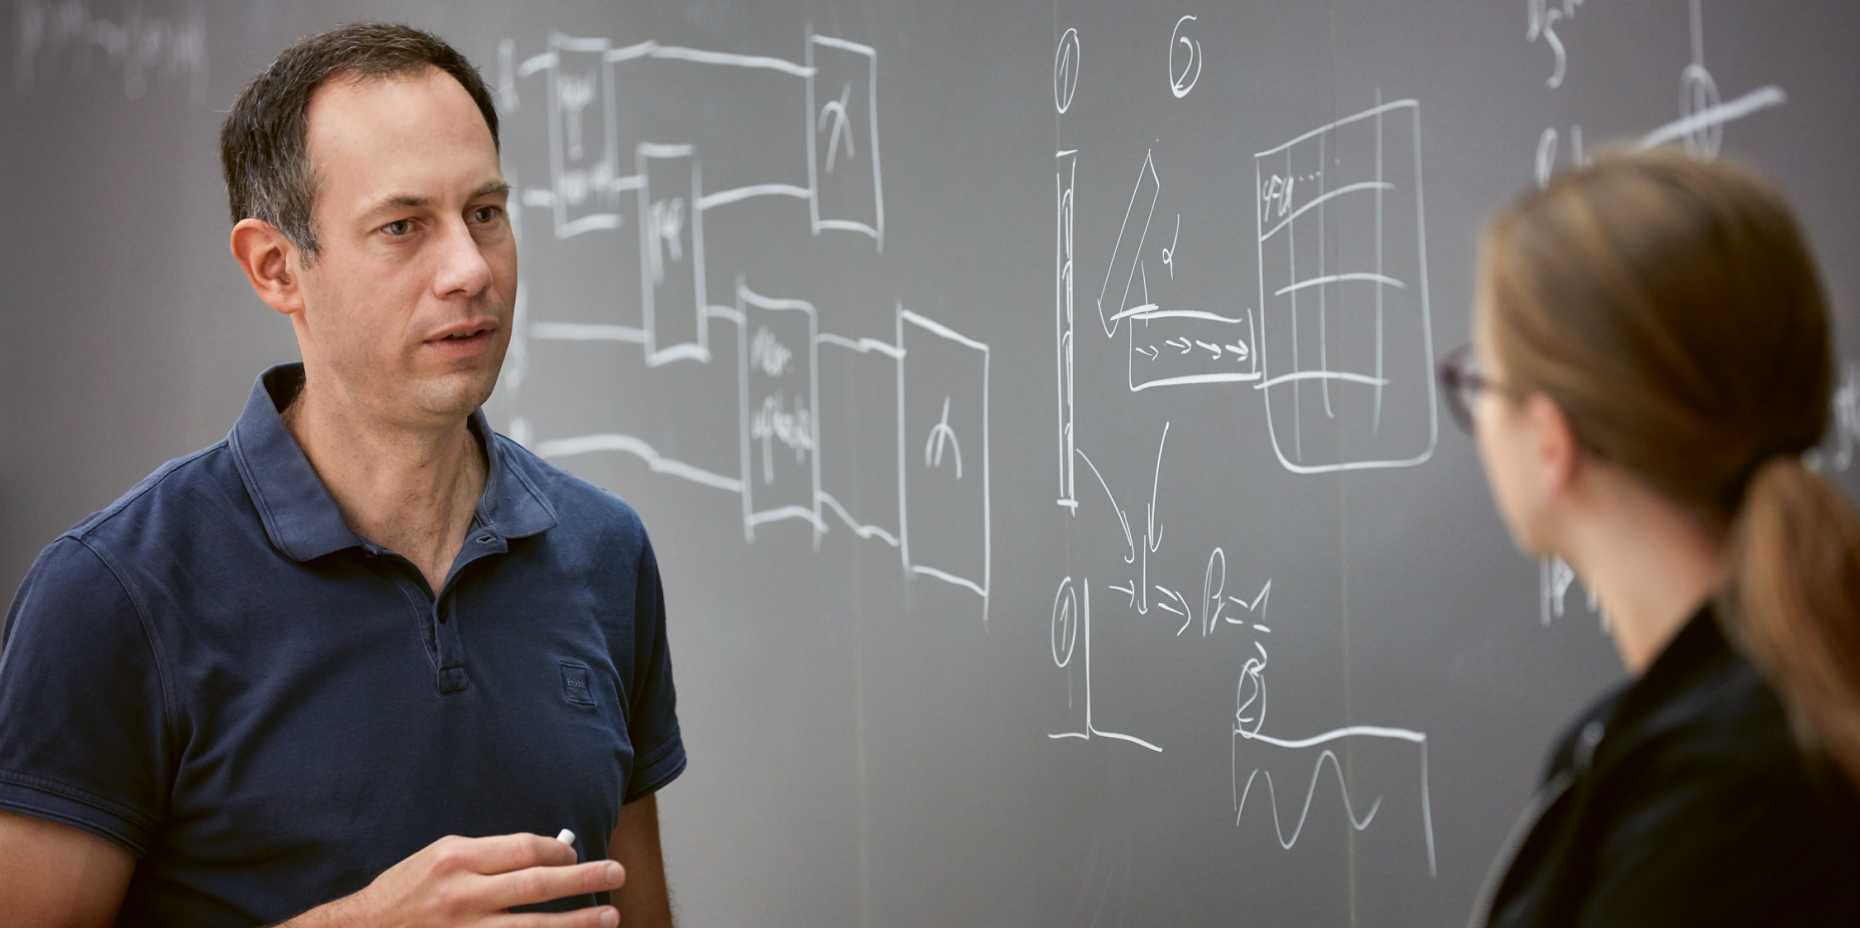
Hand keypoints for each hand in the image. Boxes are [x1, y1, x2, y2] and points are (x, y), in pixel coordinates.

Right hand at [295, 832, 624, 926]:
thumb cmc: (405, 891)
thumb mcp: (440, 857)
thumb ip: (488, 855)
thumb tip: (543, 853)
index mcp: (457, 860)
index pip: (524, 850)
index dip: (559, 852)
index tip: (576, 856)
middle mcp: (463, 896)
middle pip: (537, 886)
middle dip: (584, 879)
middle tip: (617, 873)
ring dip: (577, 923)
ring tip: (610, 916)